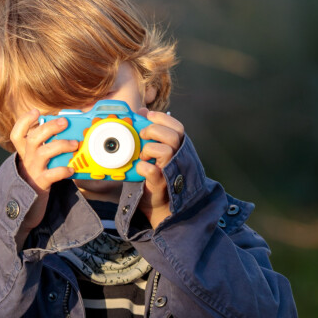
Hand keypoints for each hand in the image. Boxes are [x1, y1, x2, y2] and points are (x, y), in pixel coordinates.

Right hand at [10, 109, 78, 231]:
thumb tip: (68, 132)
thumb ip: (45, 148)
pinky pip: (51, 175)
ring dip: (60, 145)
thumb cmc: (38, 180)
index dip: (24, 121)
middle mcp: (26, 160)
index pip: (17, 133)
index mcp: (24, 153)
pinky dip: (62, 170)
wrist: (28, 209)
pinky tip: (72, 169)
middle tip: (65, 122)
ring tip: (74, 144)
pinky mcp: (39, 186)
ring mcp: (32, 172)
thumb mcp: (37, 163)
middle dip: (49, 127)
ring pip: (42, 153)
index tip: (36, 112)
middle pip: (33, 138)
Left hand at [134, 109, 185, 228]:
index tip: (148, 116)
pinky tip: (139, 168)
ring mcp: (171, 172)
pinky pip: (152, 170)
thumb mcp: (154, 152)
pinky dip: (142, 167)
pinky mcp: (161, 185)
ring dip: (149, 149)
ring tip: (143, 156)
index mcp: (178, 149)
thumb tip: (142, 112)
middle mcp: (178, 159)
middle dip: (154, 130)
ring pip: (166, 151)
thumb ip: (151, 133)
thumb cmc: (155, 176)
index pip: (177, 127)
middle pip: (173, 135)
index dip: (163, 118)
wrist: (157, 206)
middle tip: (143, 135)